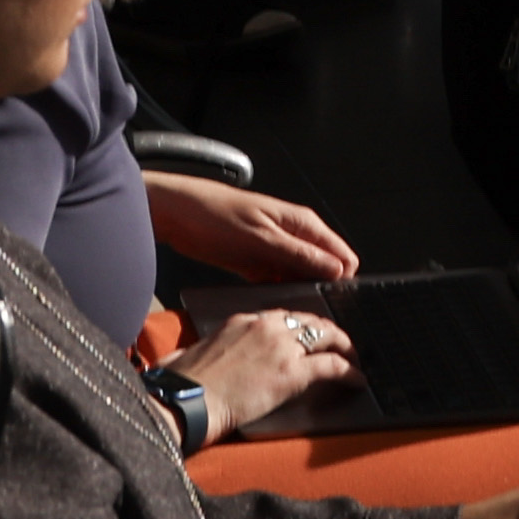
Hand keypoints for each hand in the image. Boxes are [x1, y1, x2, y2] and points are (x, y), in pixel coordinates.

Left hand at [145, 173, 358, 284]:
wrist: (176, 214)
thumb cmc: (216, 215)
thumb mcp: (262, 238)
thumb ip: (300, 255)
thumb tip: (337, 269)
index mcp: (303, 222)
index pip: (342, 255)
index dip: (340, 279)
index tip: (327, 299)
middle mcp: (294, 235)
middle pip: (323, 269)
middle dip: (317, 288)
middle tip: (300, 304)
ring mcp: (276, 249)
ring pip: (300, 278)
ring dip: (294, 292)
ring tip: (280, 302)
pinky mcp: (257, 262)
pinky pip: (277, 281)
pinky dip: (274, 291)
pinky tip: (265, 299)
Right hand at [175, 304, 353, 423]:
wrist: (185, 401)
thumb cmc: (179, 385)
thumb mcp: (188, 355)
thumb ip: (200, 352)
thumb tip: (184, 360)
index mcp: (241, 321)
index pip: (280, 316)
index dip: (298, 326)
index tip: (304, 335)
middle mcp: (265, 327)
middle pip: (307, 320)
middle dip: (325, 331)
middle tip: (336, 343)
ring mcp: (282, 347)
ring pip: (325, 336)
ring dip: (343, 346)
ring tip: (351, 358)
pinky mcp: (293, 372)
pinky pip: (332, 366)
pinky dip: (349, 372)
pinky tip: (356, 380)